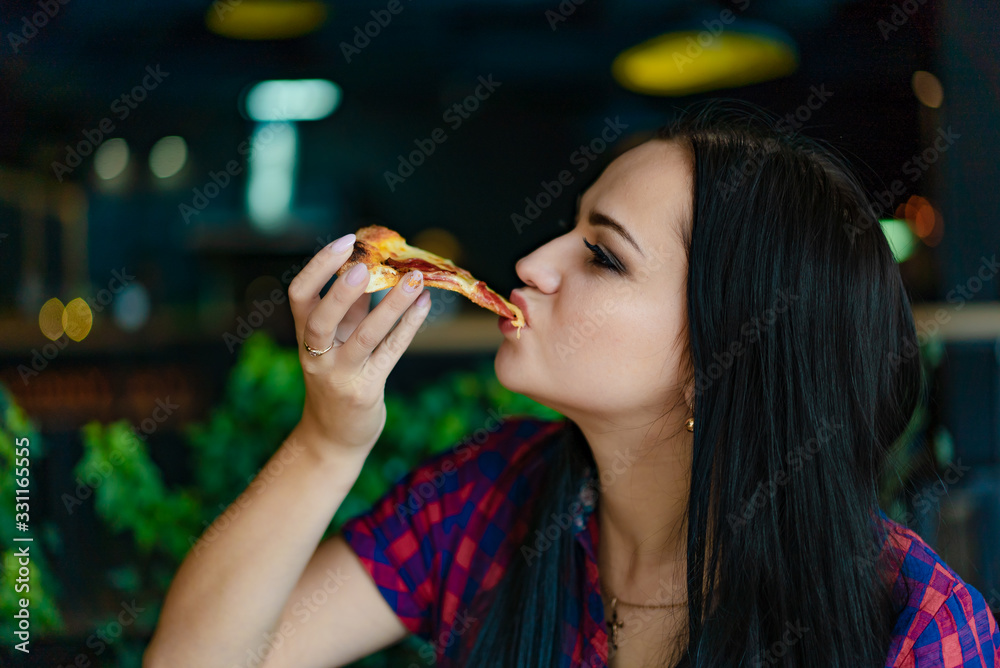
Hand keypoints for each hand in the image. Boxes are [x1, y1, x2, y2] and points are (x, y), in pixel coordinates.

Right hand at [288, 233, 430, 456]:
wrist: (334, 435)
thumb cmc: (338, 375)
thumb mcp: (336, 339)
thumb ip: (349, 306)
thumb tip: (372, 263)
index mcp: (304, 334)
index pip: (299, 295)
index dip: (318, 267)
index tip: (346, 241)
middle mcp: (316, 354)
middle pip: (320, 318)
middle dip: (341, 290)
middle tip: (366, 264)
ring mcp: (339, 374)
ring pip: (364, 336)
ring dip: (390, 306)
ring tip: (414, 280)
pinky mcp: (365, 390)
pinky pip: (389, 353)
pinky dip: (408, 327)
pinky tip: (424, 306)